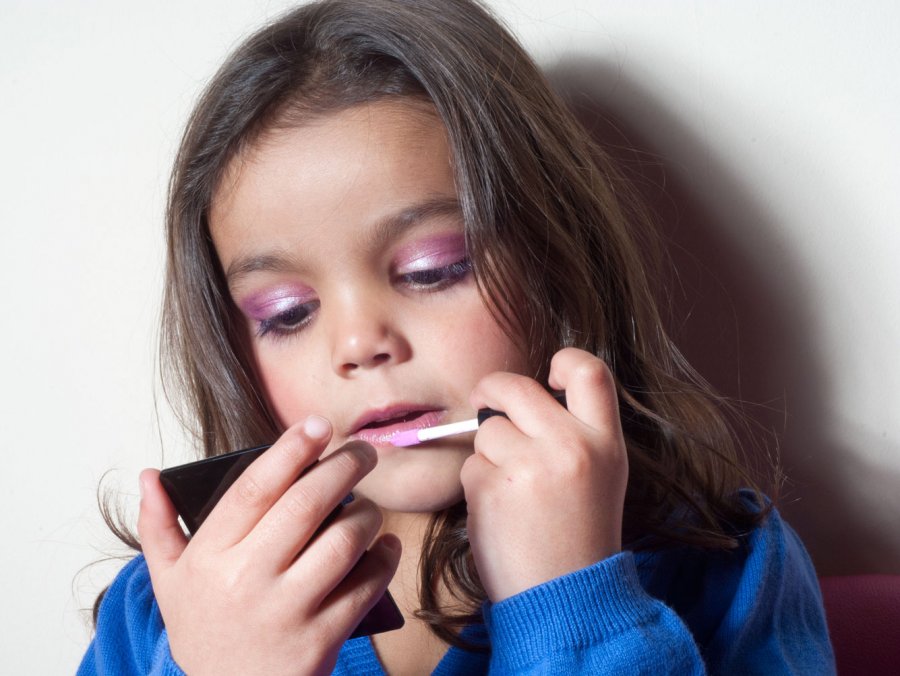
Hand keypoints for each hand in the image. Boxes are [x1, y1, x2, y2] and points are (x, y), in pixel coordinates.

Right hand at [137, 416, 400, 675]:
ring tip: (367, 505)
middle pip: (307, 504)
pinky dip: (384, 556)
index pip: (256, 487)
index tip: (318, 425)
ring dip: (367, 512)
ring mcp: (287, 611)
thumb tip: (150, 476)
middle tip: (363, 452)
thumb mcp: (169, 581)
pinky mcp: (321, 639)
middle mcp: (248, 580)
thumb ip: (158, 526)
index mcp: (210, 556)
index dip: (292, 449)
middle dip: (345, 466)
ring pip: (345, 540)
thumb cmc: (204, 629)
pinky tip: (384, 543)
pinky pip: (367, 584)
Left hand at [461, 348, 627, 601]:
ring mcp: (529, 464)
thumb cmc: (578, 536)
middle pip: (515, 386)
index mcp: (604, 442)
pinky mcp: (491, 486)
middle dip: (492, 390)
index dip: (564, 361)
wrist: (566, 598)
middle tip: (485, 402)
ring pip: (486, 430)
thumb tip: (522, 400)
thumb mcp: (600, 477)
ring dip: (488, 454)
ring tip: (513, 493)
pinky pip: (470, 465)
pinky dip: (477, 484)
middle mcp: (570, 445)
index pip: (590, 370)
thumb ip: (572, 434)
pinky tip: (500, 513)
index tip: (548, 376)